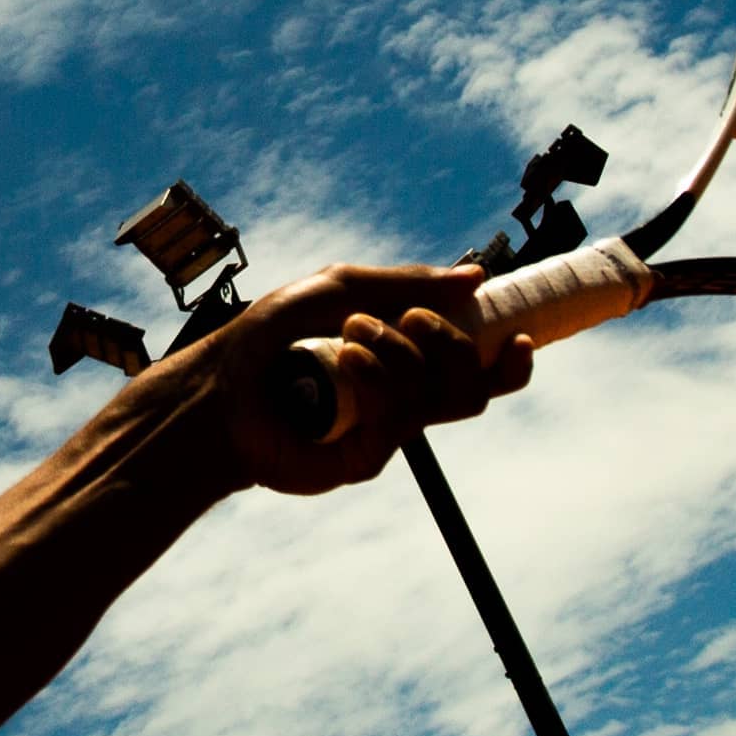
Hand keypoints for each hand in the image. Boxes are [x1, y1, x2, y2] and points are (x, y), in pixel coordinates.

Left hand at [191, 261, 533, 494]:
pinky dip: (379, 376)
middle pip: (471, 385)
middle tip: (403, 317)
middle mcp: (404, 404)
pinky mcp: (364, 458)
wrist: (217, 386)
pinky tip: (346, 359)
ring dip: (401, 351)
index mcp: (407, 365)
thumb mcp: (338, 290)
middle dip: (448, 341)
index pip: (477, 373)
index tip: (518, 337)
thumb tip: (478, 277)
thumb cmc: (270, 340)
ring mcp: (386, 434)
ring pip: (436, 397)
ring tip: (350, 334)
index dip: (510, 364)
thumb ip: (405, 283)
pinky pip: (398, 418)